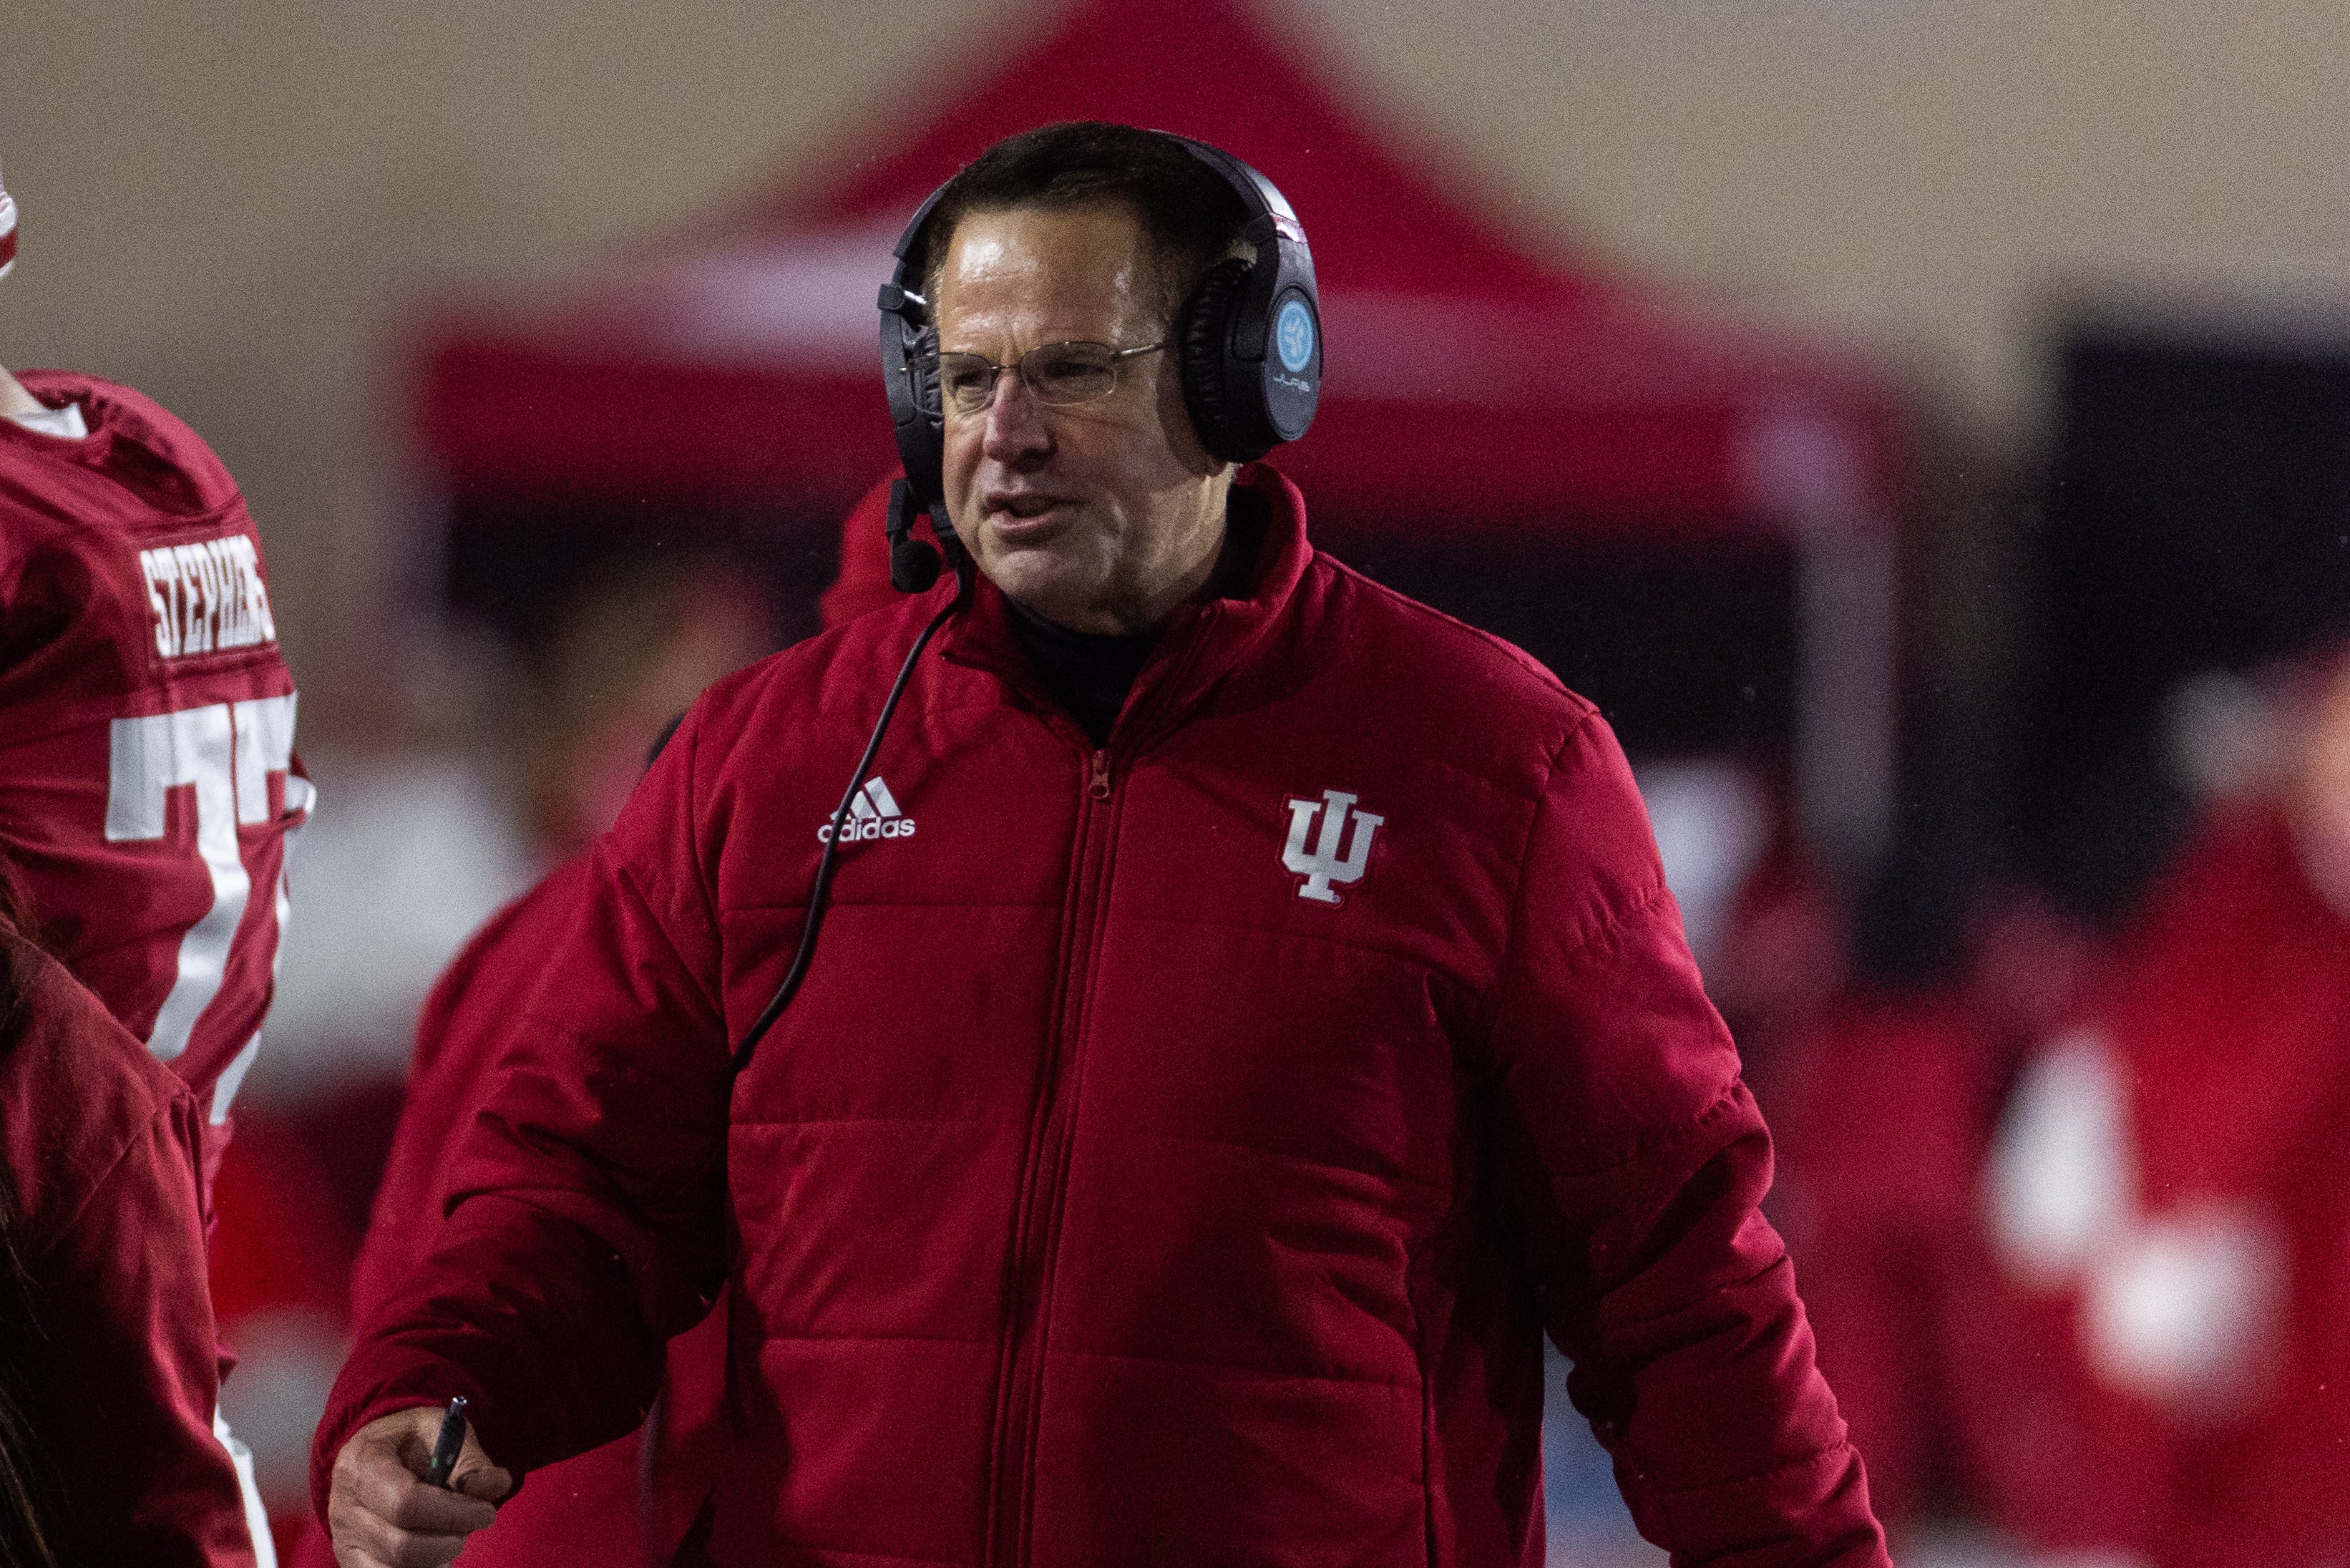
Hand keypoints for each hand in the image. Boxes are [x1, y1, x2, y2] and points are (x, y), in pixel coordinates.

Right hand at [328, 1405, 512, 1566]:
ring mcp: (344, 1540)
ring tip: (449, 1534)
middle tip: (471, 1523)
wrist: (374, 1452)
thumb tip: (497, 1485)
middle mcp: (344, 1508)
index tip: (486, 1512)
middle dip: (449, 1541)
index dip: (452, 1514)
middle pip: (402, 1547)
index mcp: (363, 1464)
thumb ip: (470, 1460)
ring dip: (437, 1559)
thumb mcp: (441, 1432)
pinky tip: (433, 1550)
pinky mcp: (352, 1562)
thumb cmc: (411, 1441)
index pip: (406, 1503)